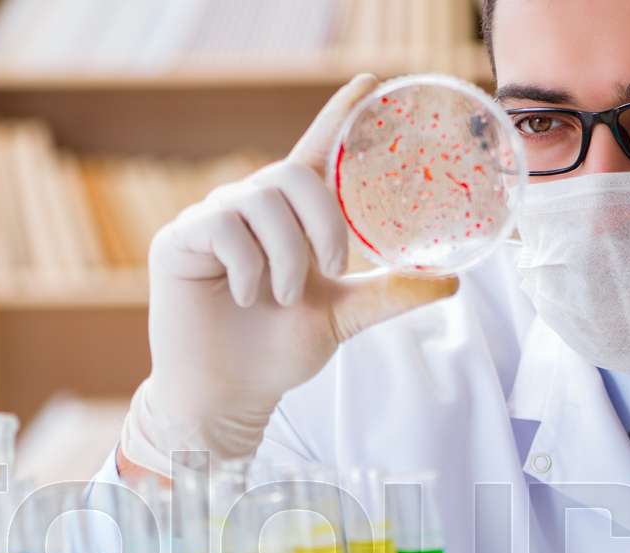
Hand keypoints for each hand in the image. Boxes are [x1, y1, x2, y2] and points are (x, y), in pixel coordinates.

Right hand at [121, 73, 459, 472]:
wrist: (230, 393)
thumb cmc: (277, 351)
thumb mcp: (343, 318)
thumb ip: (389, 294)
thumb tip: (450, 281)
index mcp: (290, 217)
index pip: (315, 152)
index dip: (338, 114)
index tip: (369, 83)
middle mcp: (251, 205)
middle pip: (294, 176)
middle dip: (321, 225)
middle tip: (326, 270)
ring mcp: (212, 218)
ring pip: (262, 204)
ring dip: (285, 259)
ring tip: (278, 297)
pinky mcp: (179, 239)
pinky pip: (224, 228)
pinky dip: (247, 269)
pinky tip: (244, 298)